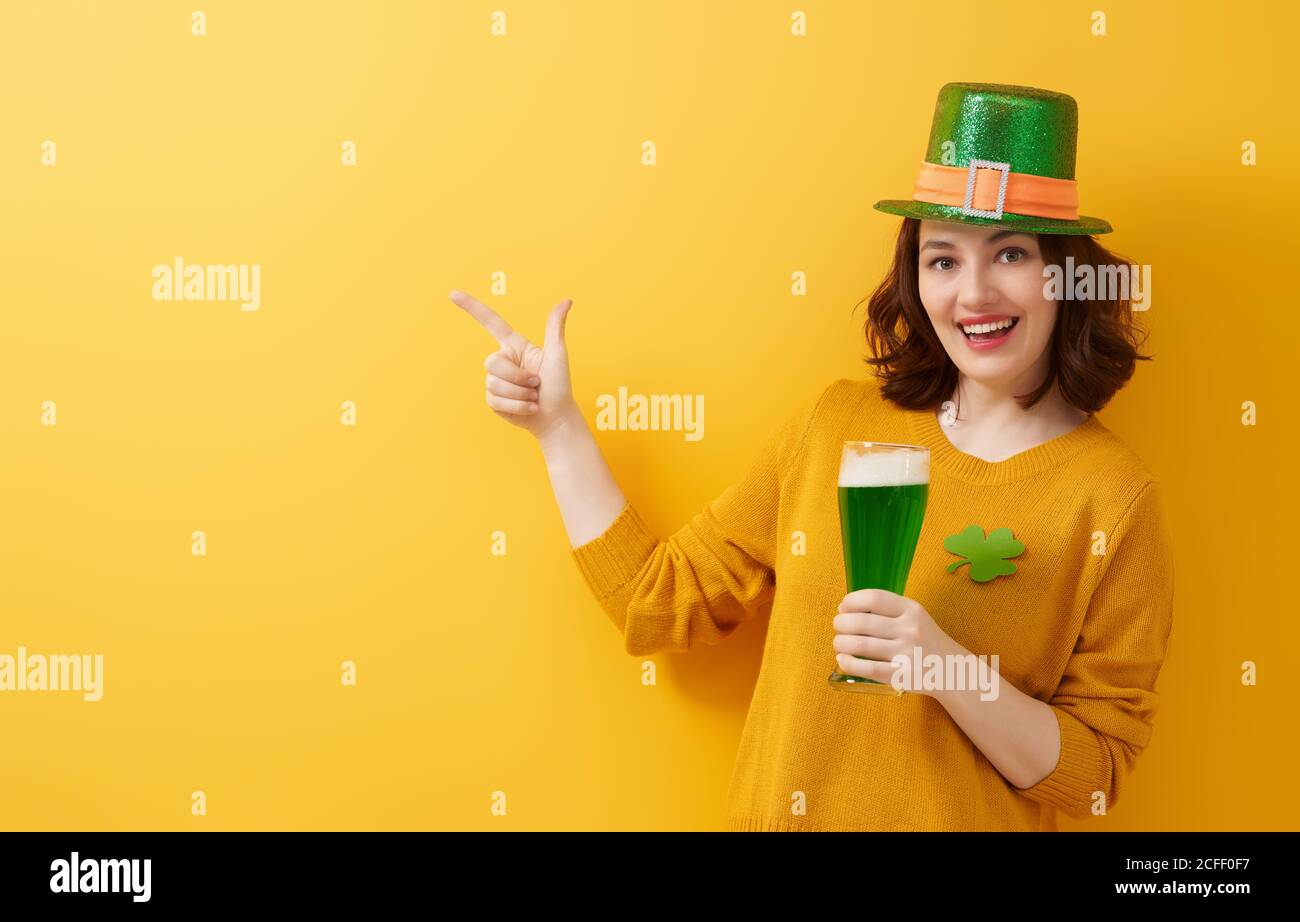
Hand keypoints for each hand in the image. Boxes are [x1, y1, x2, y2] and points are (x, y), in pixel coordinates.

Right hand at [450, 289, 579, 439]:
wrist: (556, 417)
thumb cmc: (559, 385)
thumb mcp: (558, 355)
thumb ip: (555, 328)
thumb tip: (566, 301)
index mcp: (515, 346)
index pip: (491, 322)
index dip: (472, 308)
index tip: (453, 294)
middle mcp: (503, 361)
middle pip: (492, 363)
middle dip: (517, 377)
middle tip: (536, 384)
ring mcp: (496, 381)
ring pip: (494, 384)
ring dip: (520, 394)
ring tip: (534, 397)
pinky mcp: (493, 401)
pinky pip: (495, 400)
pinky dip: (517, 407)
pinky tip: (530, 409)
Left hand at [832, 588, 959, 695]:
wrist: (951, 669)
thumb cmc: (924, 640)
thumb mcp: (914, 616)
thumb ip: (887, 610)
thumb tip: (846, 609)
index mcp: (911, 610)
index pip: (874, 598)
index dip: (852, 601)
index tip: (843, 608)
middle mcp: (910, 629)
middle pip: (862, 622)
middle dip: (841, 623)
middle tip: (838, 627)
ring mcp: (907, 653)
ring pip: (861, 645)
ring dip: (841, 643)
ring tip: (838, 644)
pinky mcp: (903, 675)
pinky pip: (868, 669)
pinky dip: (850, 663)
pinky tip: (843, 660)